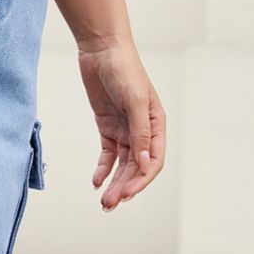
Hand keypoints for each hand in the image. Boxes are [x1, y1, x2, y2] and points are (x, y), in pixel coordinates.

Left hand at [77, 36, 165, 210]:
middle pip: (136, 168)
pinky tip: (96, 182)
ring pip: (121, 166)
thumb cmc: (123, 69)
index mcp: (157, 124)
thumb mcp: (134, 100)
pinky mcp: (107, 128)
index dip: (141, 181)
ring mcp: (125, 130)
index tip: (127, 195)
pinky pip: (107, 155)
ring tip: (104, 202)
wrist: (100, 48)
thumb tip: (145, 163)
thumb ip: (140, 132)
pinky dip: (102, 170)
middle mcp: (143, 130)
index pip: (153, 161)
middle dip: (124, 187)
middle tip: (110, 205)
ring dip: (114, 184)